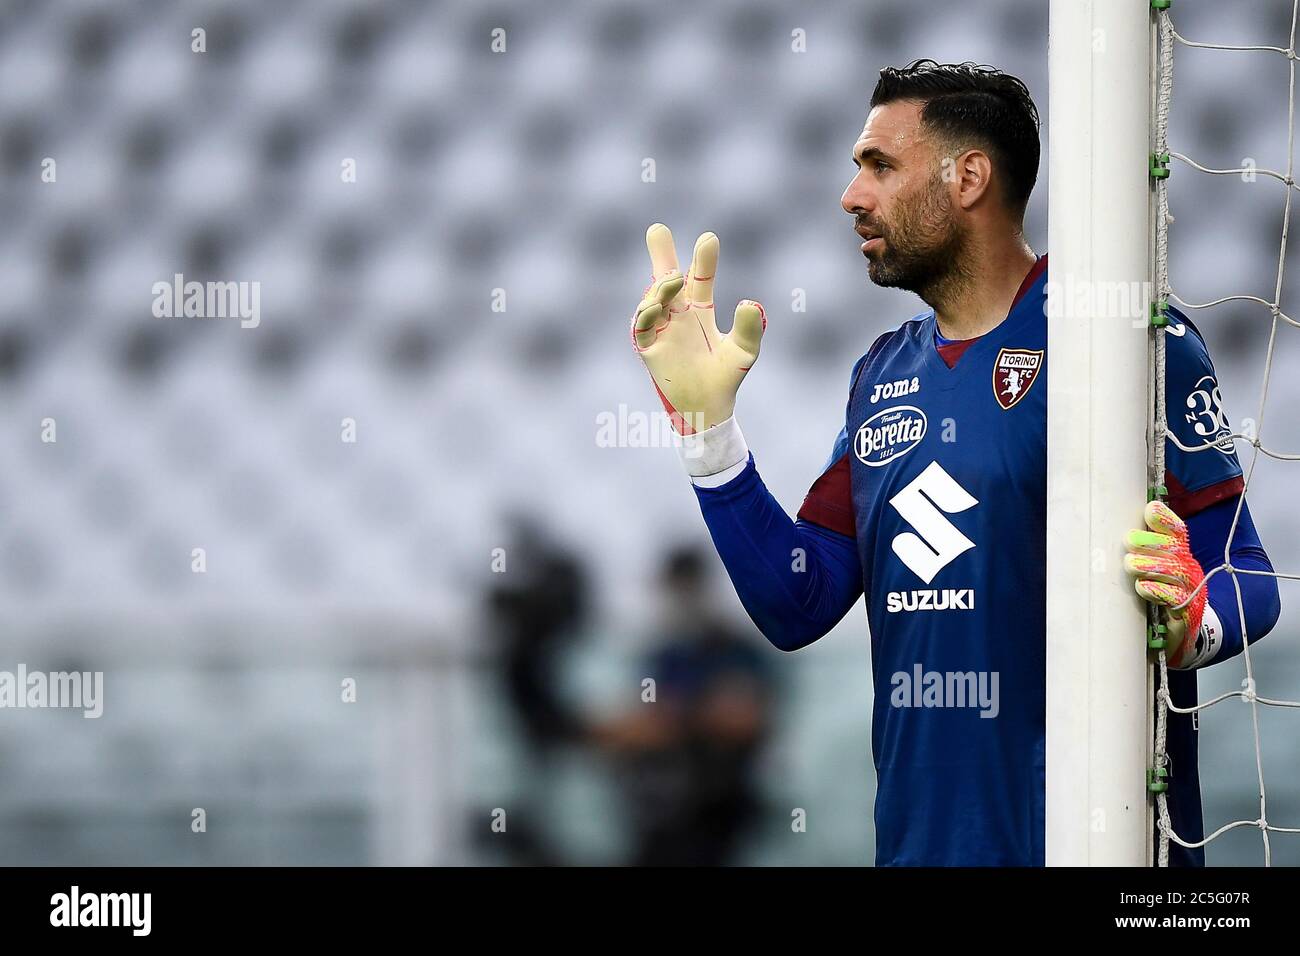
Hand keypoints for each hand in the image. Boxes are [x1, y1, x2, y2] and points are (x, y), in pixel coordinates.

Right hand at [631, 223, 765, 433]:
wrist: (709, 408)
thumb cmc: (726, 378)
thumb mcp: (744, 351)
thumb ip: (750, 328)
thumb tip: (749, 302)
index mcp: (699, 310)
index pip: (698, 278)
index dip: (703, 259)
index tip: (709, 238)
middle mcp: (677, 316)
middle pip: (666, 279)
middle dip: (661, 254)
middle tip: (657, 229)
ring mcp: (661, 330)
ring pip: (652, 299)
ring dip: (660, 287)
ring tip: (673, 279)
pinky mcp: (649, 349)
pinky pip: (640, 327)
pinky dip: (645, 314)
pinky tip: (656, 305)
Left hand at [1124, 500, 1206, 667]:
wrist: (1178, 635)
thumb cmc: (1159, 597)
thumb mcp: (1150, 572)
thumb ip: (1137, 552)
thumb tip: (1112, 533)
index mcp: (1178, 555)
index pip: (1177, 532)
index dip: (1165, 520)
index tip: (1150, 509)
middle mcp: (1187, 569)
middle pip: (1174, 549)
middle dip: (1150, 542)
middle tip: (1129, 541)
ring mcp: (1191, 590)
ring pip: (1175, 571)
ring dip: (1151, 565)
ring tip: (1131, 564)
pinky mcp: (1187, 612)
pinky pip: (1175, 599)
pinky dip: (1158, 591)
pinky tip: (1144, 587)